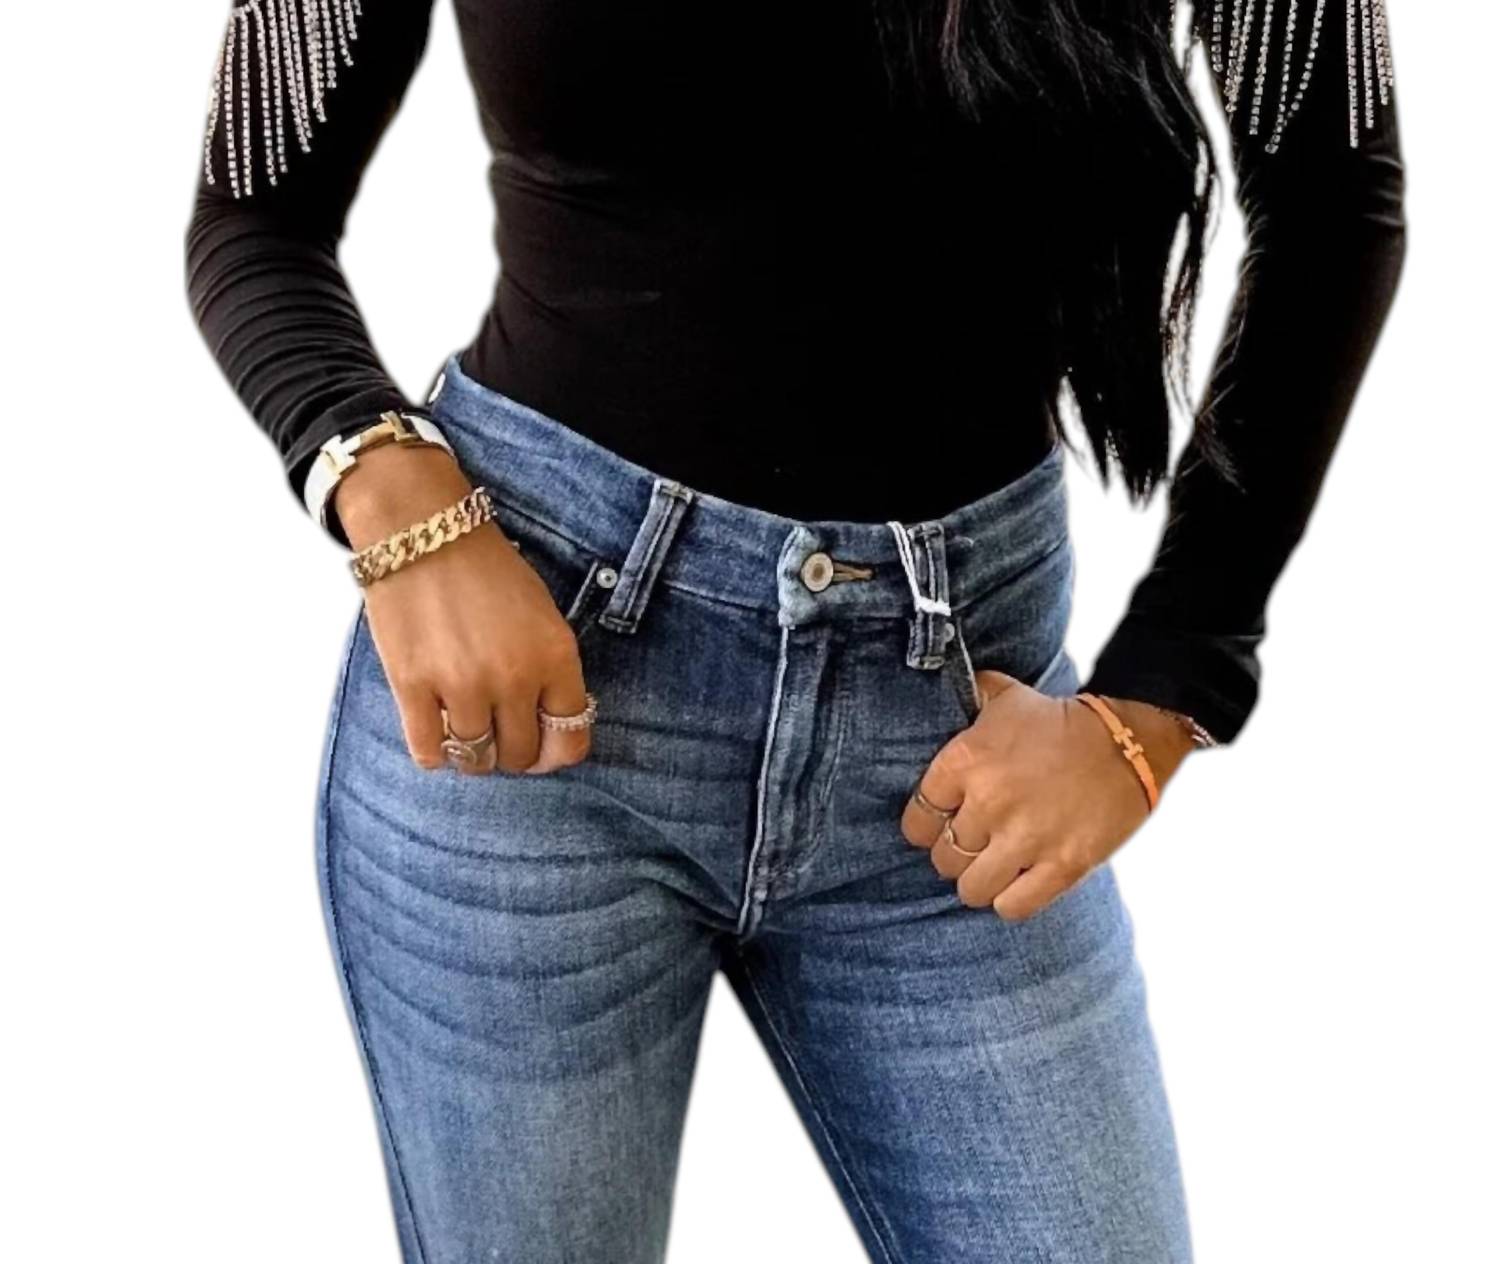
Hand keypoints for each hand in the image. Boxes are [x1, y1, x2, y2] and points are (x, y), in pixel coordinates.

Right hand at [335, 444, 590, 774]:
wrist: (425, 530)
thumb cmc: (487, 569)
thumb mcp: (543, 616)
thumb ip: (550, 671)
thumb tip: (548, 726)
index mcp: (555, 656)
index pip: (570, 739)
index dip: (556, 753)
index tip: (542, 749)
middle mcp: (513, 676)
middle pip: (521, 756)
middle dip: (513, 754)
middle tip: (500, 737)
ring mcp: (461, 684)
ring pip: (475, 760)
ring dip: (473, 755)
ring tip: (467, 732)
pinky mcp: (413, 686)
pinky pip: (429, 751)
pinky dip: (435, 753)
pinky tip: (436, 735)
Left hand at [901, 669, 1194, 919]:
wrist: (1127, 741)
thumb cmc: (1058, 721)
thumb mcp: (1004, 695)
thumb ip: (967, 698)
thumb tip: (943, 690)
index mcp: (965, 762)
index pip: (917, 820)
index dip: (926, 827)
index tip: (941, 825)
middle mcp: (988, 803)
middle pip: (944, 858)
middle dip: (955, 854)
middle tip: (974, 845)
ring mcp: (1026, 838)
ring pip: (972, 889)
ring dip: (980, 882)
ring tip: (994, 867)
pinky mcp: (1062, 866)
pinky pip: (1012, 906)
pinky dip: (1010, 900)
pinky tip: (1018, 883)